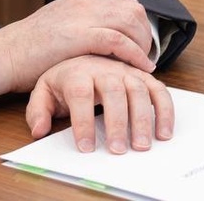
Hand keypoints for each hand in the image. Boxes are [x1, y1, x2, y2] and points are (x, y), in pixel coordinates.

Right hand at [0, 0, 153, 100]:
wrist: (4, 54)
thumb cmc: (29, 50)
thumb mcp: (59, 28)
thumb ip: (81, 28)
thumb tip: (103, 41)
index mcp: (81, 0)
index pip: (124, 3)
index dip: (139, 26)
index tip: (141, 47)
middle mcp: (85, 3)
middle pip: (133, 10)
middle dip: (144, 35)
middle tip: (144, 58)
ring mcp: (82, 17)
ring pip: (130, 21)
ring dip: (142, 45)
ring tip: (142, 65)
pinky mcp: (80, 35)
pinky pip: (119, 41)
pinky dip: (134, 54)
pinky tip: (139, 68)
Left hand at [26, 55, 173, 154]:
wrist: (79, 52)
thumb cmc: (64, 79)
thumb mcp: (44, 91)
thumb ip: (38, 110)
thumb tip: (39, 130)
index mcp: (76, 71)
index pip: (80, 93)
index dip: (83, 120)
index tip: (86, 147)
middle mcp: (103, 67)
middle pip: (113, 90)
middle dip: (117, 121)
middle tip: (119, 149)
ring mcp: (125, 70)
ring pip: (138, 88)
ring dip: (143, 118)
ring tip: (142, 145)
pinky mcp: (141, 76)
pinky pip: (158, 89)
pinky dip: (165, 109)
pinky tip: (163, 132)